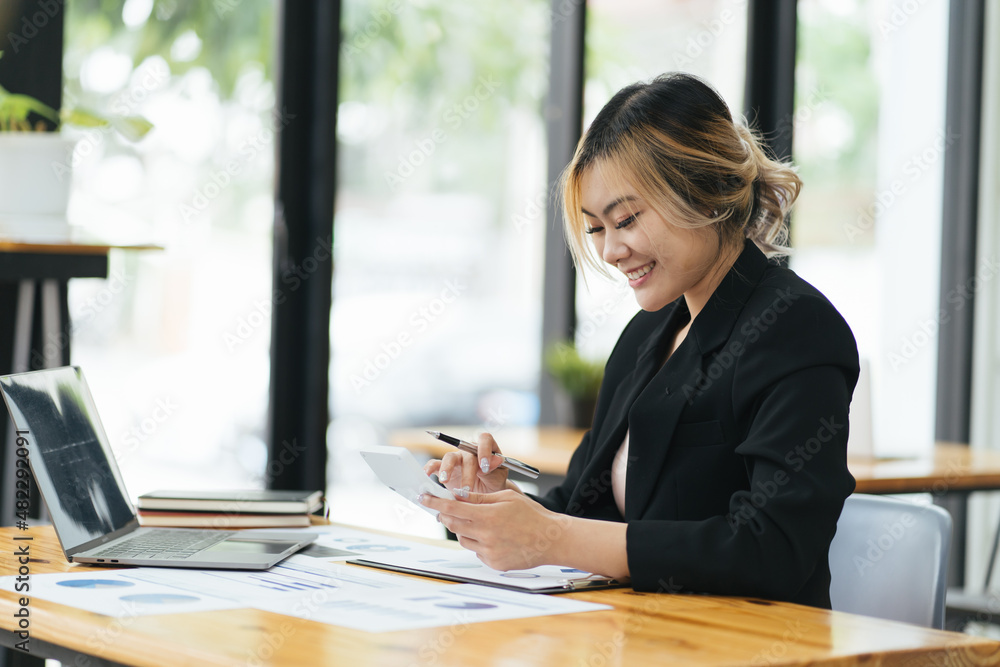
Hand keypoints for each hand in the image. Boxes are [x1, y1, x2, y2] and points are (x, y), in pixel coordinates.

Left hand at [420, 490, 571, 570]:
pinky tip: (494, 537)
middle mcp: (486, 536)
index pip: (452, 508)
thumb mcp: (506, 497)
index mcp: (488, 516)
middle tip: (446, 509)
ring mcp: (489, 552)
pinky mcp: (493, 564)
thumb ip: (480, 498)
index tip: (423, 497)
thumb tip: (458, 495)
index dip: (435, 502)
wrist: (551, 539)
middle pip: (453, 525)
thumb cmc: (531, 514)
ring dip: (464, 529)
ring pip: (463, 539)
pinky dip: (478, 543)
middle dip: (446, 515)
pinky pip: (476, 551)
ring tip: (480, 522)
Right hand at [423, 433, 510, 497]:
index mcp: (485, 448)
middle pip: (465, 453)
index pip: (484, 439)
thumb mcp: (499, 476)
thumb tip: (494, 460)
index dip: (484, 450)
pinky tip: (426, 474)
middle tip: (467, 488)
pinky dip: (429, 468)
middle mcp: (469, 451)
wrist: (485, 494)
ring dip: (446, 469)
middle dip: (467, 471)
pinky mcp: (445, 469)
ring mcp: (456, 459)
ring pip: (449, 457)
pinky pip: (435, 464)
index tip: (485, 466)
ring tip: (445, 481)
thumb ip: (495, 468)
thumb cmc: (494, 481)